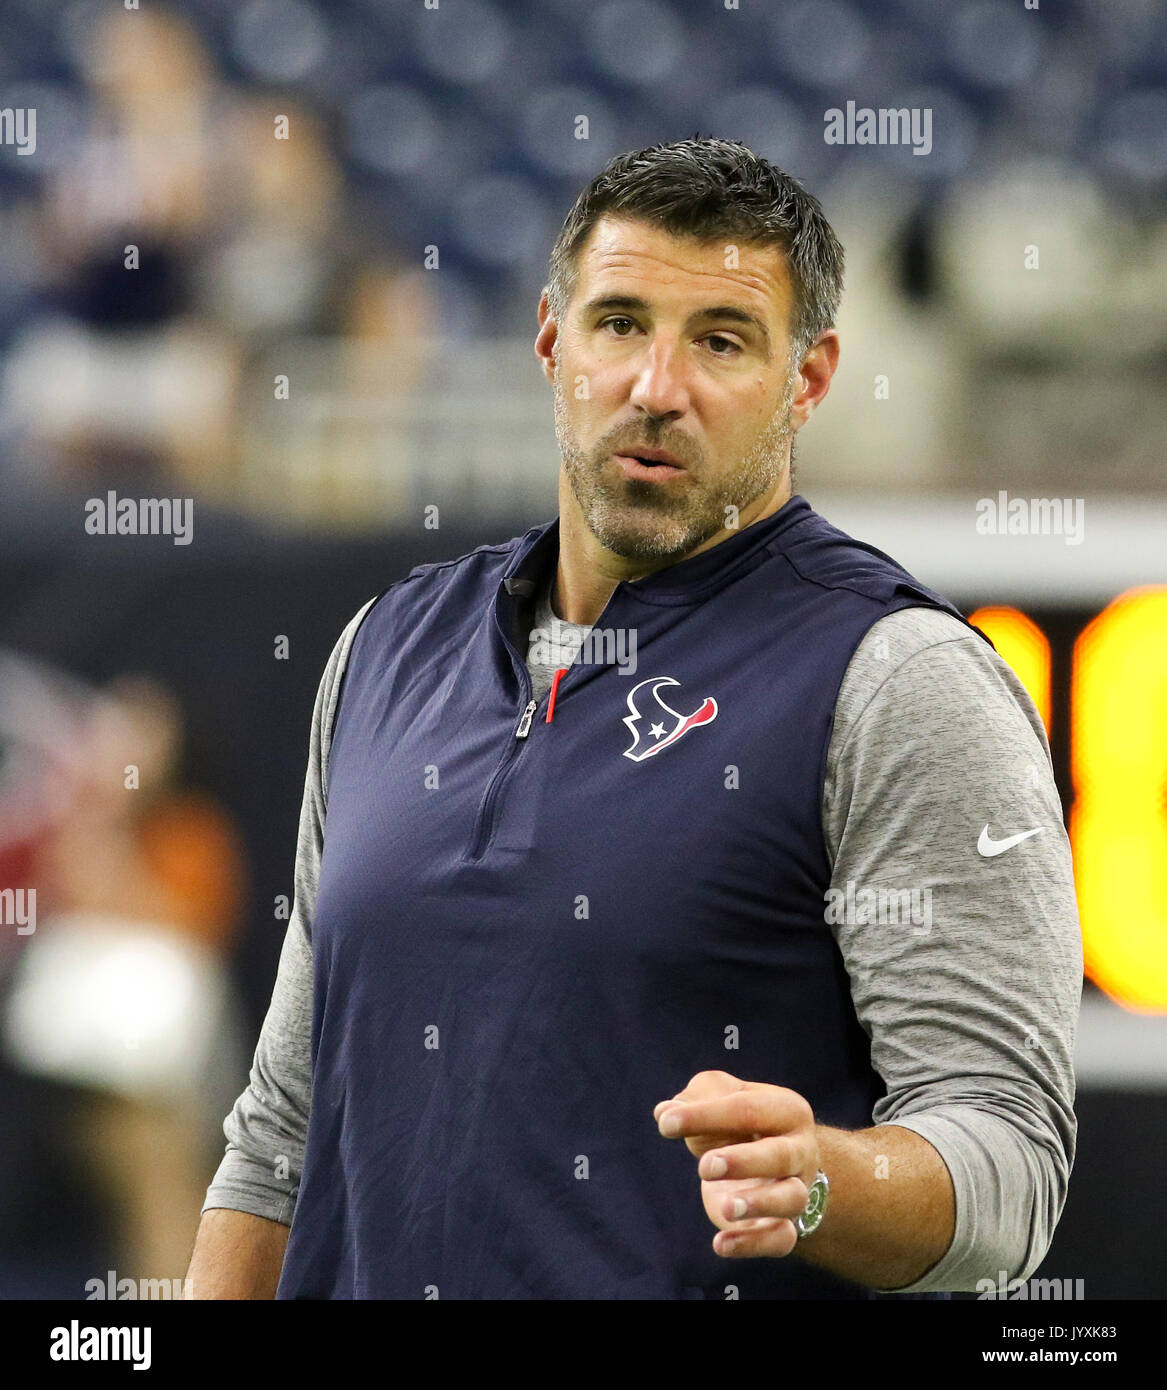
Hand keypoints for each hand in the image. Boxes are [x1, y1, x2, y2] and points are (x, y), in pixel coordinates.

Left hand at [654, 1070, 819, 1258]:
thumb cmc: (737, 1122)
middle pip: (779, 1156)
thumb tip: (665, 1113)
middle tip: (705, 1166)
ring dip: (759, 1204)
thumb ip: (695, 1097)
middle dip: (743, 1161)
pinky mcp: (785, 1225)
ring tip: (726, 1208)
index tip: (666, 1124)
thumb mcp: (719, 1095)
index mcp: (786, 1109)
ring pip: (791, 1199)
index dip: (706, 1115)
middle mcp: (800, 1150)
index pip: (748, 1109)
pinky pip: (781, 1240)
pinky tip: (720, 1244)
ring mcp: (797, 1188)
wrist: (766, 1160)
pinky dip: (753, 1244)